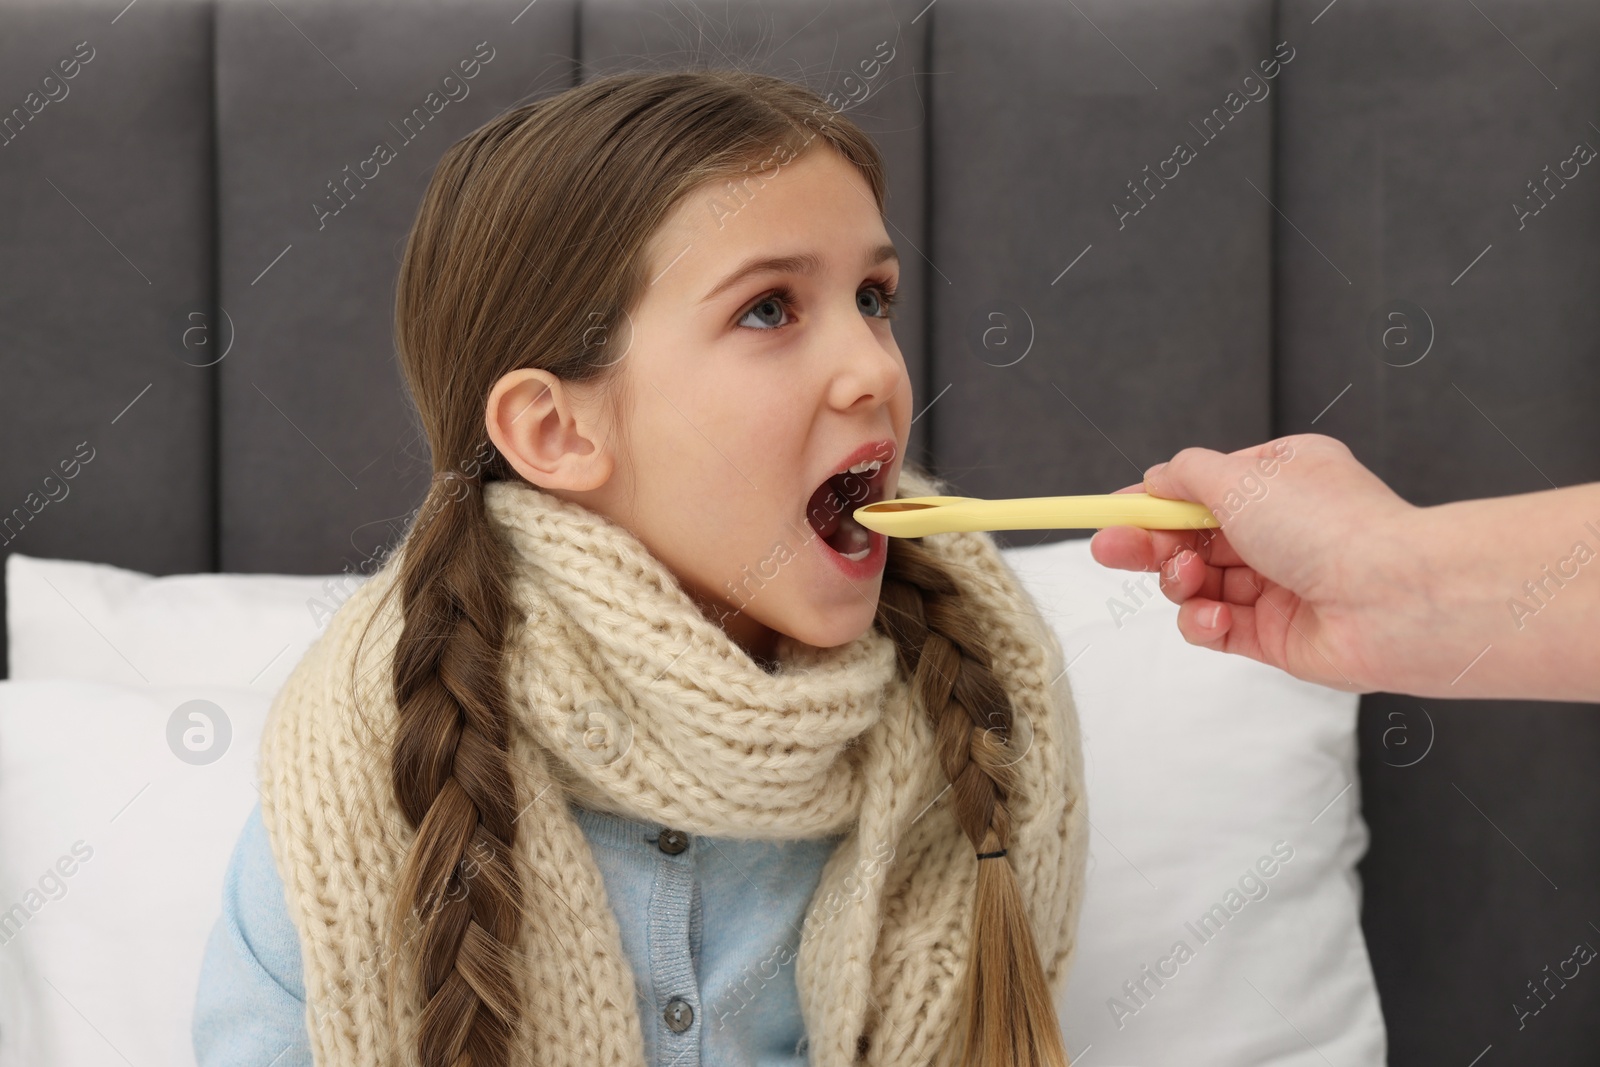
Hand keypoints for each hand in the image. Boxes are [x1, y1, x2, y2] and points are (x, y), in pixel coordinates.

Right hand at [1088, 433, 1424, 691]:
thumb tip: (1156, 479)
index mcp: (1282, 479)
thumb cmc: (1331, 527)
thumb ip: (1186, 475)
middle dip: (1148, 544)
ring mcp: (1279, 583)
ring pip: (1198, 583)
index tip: (1109, 513)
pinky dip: (1204, 623)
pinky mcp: (1276, 634)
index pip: (1200, 488)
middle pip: (1192, 537)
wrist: (1393, 600)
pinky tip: (1215, 617)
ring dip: (1180, 583)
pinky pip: (1217, 627)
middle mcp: (1282, 529)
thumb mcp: (1241, 477)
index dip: (1151, 502)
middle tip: (1110, 550)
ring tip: (1186, 581)